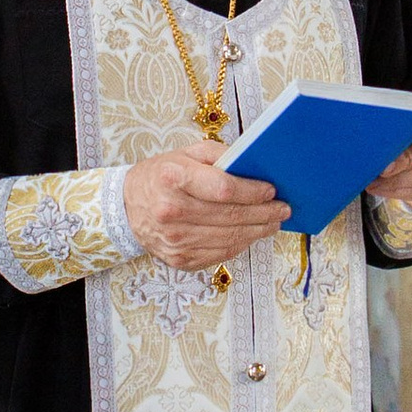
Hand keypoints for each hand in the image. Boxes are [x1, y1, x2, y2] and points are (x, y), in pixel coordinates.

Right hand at [123, 141, 287, 273]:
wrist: (128, 207)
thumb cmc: (162, 175)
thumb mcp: (186, 152)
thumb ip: (219, 155)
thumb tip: (254, 168)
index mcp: (173, 178)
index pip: (224, 189)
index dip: (253, 192)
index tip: (271, 190)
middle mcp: (171, 211)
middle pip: (231, 216)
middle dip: (264, 213)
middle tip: (283, 209)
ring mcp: (175, 239)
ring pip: (229, 238)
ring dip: (257, 231)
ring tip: (273, 222)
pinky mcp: (179, 258)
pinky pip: (220, 253)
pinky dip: (240, 244)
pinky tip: (251, 234)